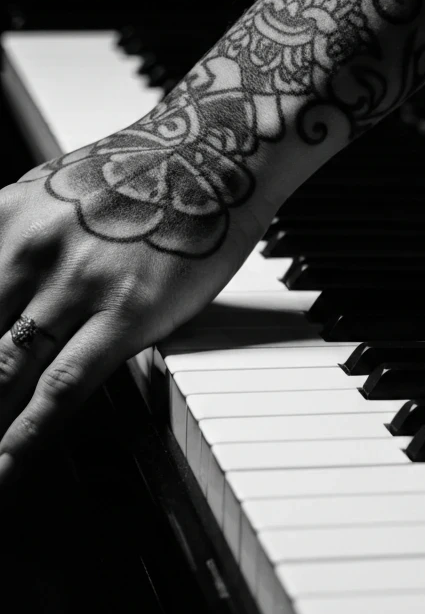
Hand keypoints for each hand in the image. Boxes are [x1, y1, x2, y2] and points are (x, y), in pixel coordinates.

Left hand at [0, 134, 272, 489]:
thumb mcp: (47, 190)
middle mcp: (28, 248)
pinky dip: (27, 433)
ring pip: (3, 371)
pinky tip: (7, 463)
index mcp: (2, 218)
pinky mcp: (128, 311)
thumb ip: (9, 239)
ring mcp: (78, 281)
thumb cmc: (141, 172)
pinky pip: (64, 385)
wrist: (214, 150)